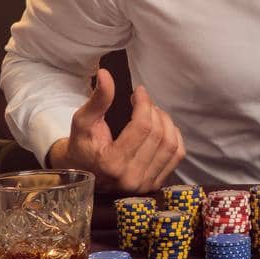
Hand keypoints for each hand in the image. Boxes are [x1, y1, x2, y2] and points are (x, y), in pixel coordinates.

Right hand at [48, 69, 184, 192]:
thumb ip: (98, 99)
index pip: (142, 127)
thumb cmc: (82, 144)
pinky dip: (174, 137)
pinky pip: (177, 155)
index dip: (144, 103)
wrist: (83, 171)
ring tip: (153, 113)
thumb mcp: (83, 121)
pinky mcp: (155, 184)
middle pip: (158, 135)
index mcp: (111, 164)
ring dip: (166, 122)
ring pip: (171, 145)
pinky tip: (163, 128)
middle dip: (154, 111)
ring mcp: (145, 184)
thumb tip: (105, 73)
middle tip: (144, 102)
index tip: (139, 91)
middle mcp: (131, 178)